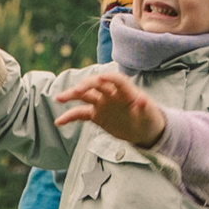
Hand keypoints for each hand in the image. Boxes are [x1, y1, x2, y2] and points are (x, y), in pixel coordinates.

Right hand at [54, 66, 168, 149]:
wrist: (144, 131)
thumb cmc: (149, 119)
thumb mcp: (149, 115)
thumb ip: (144, 107)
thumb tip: (143, 100)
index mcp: (126, 91)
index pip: (116, 79)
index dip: (108, 78)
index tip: (100, 79)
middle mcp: (111, 94)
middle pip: (96, 84)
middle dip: (86, 85)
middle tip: (76, 91)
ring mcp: (102, 103)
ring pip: (84, 96)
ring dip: (72, 95)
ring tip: (58, 98)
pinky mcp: (96, 115)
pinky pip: (81, 114)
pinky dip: (70, 117)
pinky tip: (59, 122)